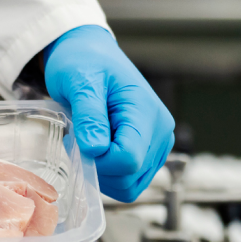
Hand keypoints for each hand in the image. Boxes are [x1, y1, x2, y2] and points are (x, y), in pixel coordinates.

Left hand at [44, 25, 174, 201]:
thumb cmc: (85, 63)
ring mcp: (157, 145)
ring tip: (89, 140)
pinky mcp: (148, 154)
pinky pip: (128, 181)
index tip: (79, 140)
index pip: (128, 160)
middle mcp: (161, 132)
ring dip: (102, 173)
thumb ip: (90, 116)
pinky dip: (108, 174)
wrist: (91, 55)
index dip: (99, 160)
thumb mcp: (81, 82)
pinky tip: (97, 148)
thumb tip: (96, 150)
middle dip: (98, 167)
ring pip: (130, 186)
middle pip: (129, 177)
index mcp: (148, 113)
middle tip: (79, 138)